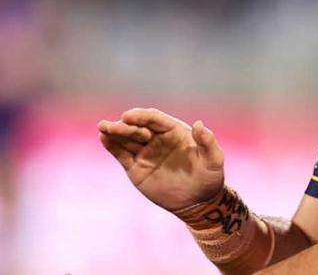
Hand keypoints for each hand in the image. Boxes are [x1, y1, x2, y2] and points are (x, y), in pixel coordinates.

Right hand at [98, 108, 224, 212]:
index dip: (141, 116)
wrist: (198, 202)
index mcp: (174, 131)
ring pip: (126, 139)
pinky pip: (121, 154)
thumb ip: (208, 142)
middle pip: (137, 127)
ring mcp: (145, 152)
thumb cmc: (209, 177)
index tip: (129, 116)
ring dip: (114, 132)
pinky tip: (103, 138)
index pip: (155, 119)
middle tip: (112, 126)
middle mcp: (157, 138)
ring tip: (103, 128)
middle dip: (125, 125)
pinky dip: (112, 146)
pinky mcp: (135, 168)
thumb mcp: (214, 159)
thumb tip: (199, 124)